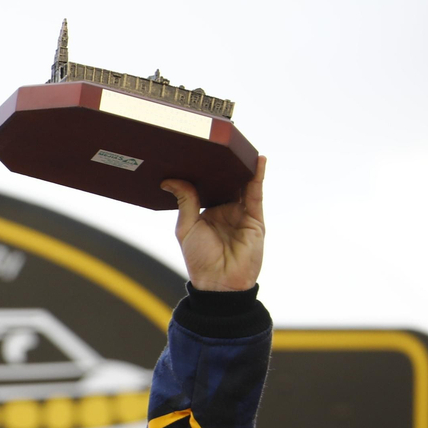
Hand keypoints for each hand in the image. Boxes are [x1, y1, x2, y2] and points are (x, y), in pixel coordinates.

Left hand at [161, 155, 265, 291]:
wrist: (219, 283)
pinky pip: (256, 193)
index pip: (208, 187)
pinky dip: (257, 176)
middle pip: (227, 182)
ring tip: (239, 146)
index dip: (205, 172)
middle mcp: (226, 211)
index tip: (198, 152)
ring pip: (242, 185)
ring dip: (241, 167)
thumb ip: (185, 202)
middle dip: (224, 166)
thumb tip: (170, 180)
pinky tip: (257, 160)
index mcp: (208, 213)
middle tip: (219, 143)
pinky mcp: (255, 218)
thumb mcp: (186, 227)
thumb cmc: (200, 260)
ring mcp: (242, 214)